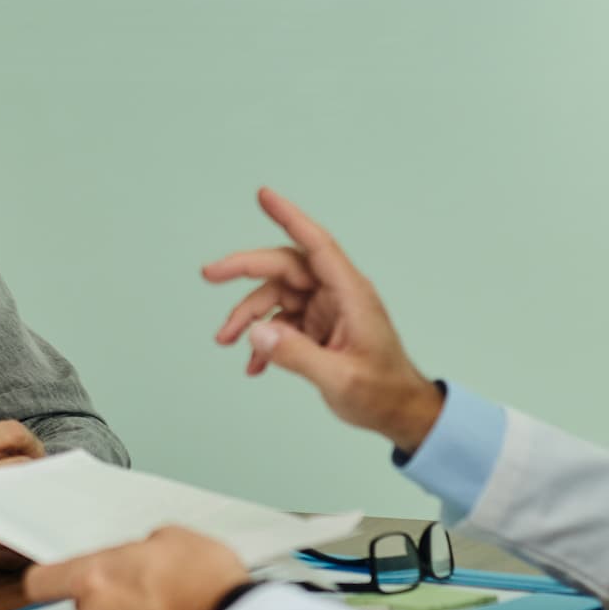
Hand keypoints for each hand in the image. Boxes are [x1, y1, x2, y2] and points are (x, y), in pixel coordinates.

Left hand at [25, 527, 249, 609]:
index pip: (42, 582)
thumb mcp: (176, 537)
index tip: (53, 579)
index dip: (48, 579)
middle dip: (114, 597)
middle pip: (88, 607)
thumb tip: (146, 556)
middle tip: (151, 587)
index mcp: (95, 580)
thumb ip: (143, 548)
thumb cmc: (209, 586)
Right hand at [203, 188, 442, 453]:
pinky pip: (282, 322)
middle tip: (209, 274)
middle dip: (245, 270)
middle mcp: (337, 295)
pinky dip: (264, 340)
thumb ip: (297, 356)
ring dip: (249, 316)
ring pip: (277, 296)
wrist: (399, 413)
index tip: (264, 196)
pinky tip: (253, 364)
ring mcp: (326, 310)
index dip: (290, 217)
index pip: (316, 245)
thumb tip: (257, 334)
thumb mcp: (340, 379)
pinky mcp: (319, 328)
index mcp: (351, 294)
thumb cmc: (383, 392)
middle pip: (285, 268)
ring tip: (226, 340)